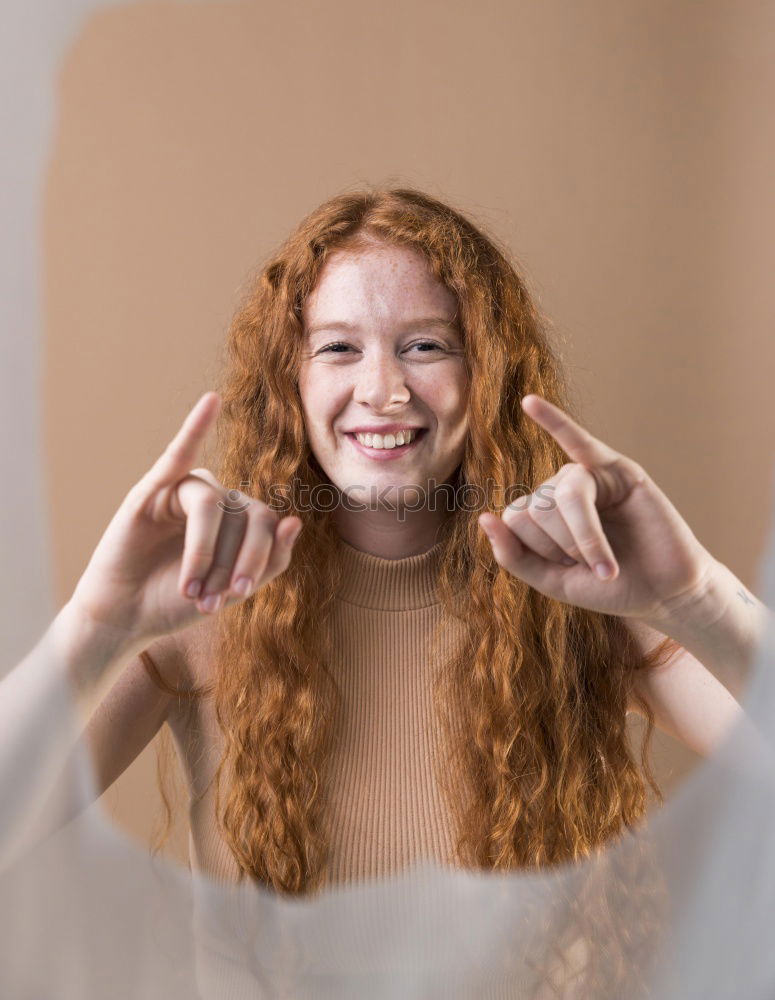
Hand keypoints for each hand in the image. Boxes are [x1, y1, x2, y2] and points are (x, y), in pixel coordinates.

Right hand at [68, 392, 301, 644]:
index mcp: (239, 520)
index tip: (238, 594)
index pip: (267, 523)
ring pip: (213, 506)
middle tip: (212, 600)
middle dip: (232, 562)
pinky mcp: (151, 491)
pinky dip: (195, 427)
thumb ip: (270, 561)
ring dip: (203, 553)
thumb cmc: (176, 601)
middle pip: (245, 515)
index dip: (258, 558)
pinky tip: (211, 402)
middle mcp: (217, 499)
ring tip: (189, 590)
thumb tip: (295, 521)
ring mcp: (184, 492)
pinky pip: (177, 454)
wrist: (125, 617)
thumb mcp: (231, 590)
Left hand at [478, 394, 716, 621]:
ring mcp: (588, 476)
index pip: (513, 518)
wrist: (665, 593)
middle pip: (535, 506)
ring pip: (560, 496)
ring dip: (583, 539)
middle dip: (562, 545)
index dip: (537, 551)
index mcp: (541, 512)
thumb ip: (514, 557)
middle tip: (594, 564)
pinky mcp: (618, 470)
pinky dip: (554, 421)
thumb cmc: (611, 587)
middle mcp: (559, 489)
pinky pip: (579, 440)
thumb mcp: (553, 582)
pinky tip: (529, 403)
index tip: (569, 568)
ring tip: (606, 564)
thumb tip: (484, 518)